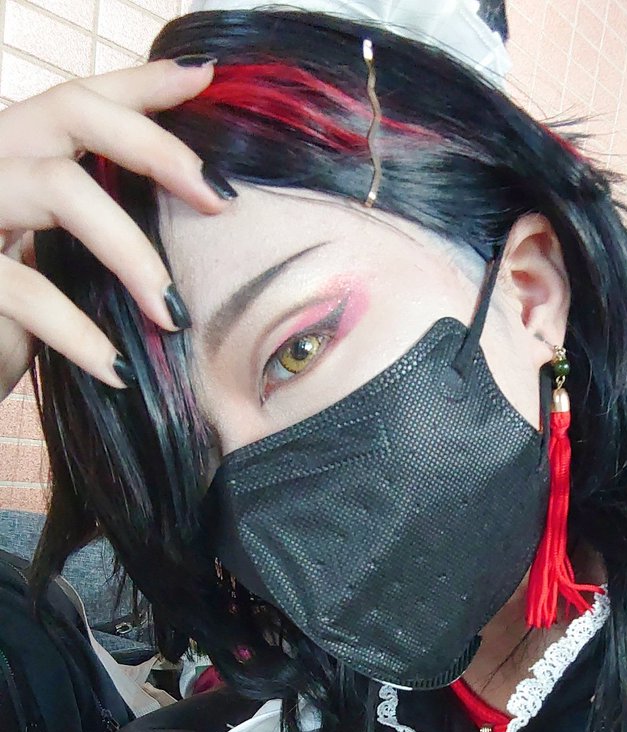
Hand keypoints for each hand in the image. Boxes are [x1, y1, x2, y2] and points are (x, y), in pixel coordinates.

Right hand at [0, 58, 230, 399]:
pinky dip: (81, 335)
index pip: (81, 100)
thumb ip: (101, 225)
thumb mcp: (58, 261)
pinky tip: (119, 371)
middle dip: (154, 146)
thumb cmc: (9, 315)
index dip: (141, 84)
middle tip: (219, 198)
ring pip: (58, 187)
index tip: (205, 78)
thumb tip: (201, 216)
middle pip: (69, 109)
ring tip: (173, 316)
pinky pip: (27, 289)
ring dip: (132, 253)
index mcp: (16, 153)